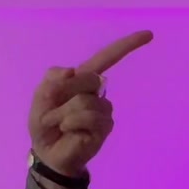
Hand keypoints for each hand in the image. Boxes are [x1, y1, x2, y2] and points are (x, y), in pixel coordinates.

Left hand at [28, 31, 151, 179]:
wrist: (47, 153)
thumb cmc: (45, 124)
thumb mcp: (40, 97)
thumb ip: (52, 79)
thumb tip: (71, 72)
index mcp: (82, 79)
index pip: (107, 58)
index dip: (126, 46)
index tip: (149, 34)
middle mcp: (97, 92)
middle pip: (88, 78)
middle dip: (64, 93)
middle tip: (51, 109)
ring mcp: (104, 110)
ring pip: (84, 101)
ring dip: (63, 113)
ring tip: (58, 124)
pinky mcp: (105, 127)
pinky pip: (88, 117)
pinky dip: (71, 122)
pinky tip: (67, 130)